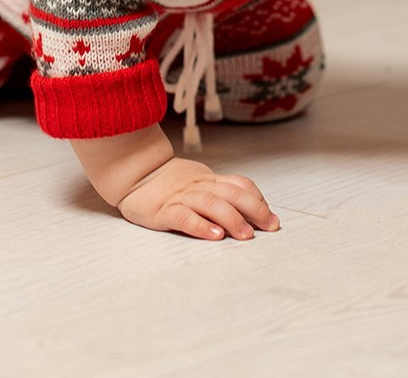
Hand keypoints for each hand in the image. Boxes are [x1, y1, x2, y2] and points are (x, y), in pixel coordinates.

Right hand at [118, 155, 280, 240]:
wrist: (134, 173)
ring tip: (246, 234)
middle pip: (231, 194)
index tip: (272, 218)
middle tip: (270, 227)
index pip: (239, 185)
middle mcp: (199, 186)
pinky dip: (200, 225)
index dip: (258, 200)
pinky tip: (213, 235)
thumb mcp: (199, 181)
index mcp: (209, 180)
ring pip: (211, 204)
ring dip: (232, 219)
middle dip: (254, 210)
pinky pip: (184, 216)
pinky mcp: (164, 211)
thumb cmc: (170, 182)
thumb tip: (253, 206)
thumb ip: (221, 192)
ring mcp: (181, 197)